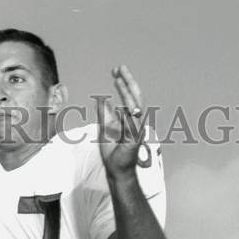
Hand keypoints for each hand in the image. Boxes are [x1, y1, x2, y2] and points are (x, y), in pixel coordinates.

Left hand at [97, 65, 146, 179]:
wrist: (116, 170)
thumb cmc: (112, 152)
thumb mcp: (104, 129)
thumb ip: (104, 115)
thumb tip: (101, 100)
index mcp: (130, 118)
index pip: (129, 96)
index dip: (123, 84)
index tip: (115, 72)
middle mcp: (135, 121)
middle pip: (135, 96)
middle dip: (128, 82)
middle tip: (119, 68)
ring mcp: (137, 129)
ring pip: (135, 106)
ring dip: (127, 92)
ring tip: (119, 79)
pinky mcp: (134, 139)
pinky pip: (131, 124)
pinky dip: (125, 114)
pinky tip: (120, 105)